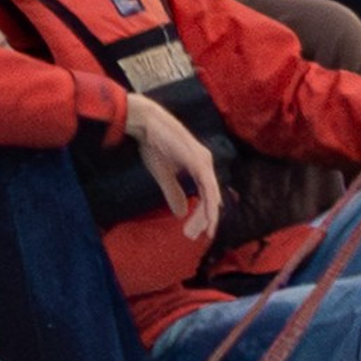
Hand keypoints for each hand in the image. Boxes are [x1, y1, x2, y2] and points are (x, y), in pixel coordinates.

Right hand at [127, 95, 221, 246]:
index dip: (205, 213)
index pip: (207, 194)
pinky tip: (207, 217)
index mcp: (200, 166)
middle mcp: (206, 163)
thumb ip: (173, 193)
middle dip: (207, 219)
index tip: (200, 232)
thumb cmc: (155, 145)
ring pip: (212, 195)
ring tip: (203, 232)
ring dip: (208, 215)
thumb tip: (180, 213)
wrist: (148, 124)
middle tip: (199, 236)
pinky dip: (208, 204)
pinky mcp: (199, 161)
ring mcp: (204, 161)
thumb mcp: (164, 175)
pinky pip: (208, 188)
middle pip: (212, 197)